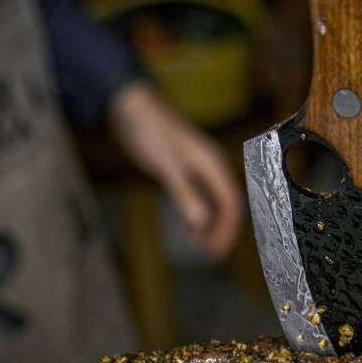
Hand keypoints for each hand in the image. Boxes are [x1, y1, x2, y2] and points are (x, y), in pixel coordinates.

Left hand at [108, 82, 242, 258]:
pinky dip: (197, 215)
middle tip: (210, 255)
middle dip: (220, 231)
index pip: (231, 202)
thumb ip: (185, 194)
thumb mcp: (167, 166)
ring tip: (198, 246)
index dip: (227, 229)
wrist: (130, 108)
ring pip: (213, 203)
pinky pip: (200, 197)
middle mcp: (211, 167)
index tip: (217, 250)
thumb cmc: (149, 132)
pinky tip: (189, 228)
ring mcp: (199, 168)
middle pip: (226, 205)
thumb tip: (202, 223)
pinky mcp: (185, 170)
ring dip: (209, 226)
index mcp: (212, 164)